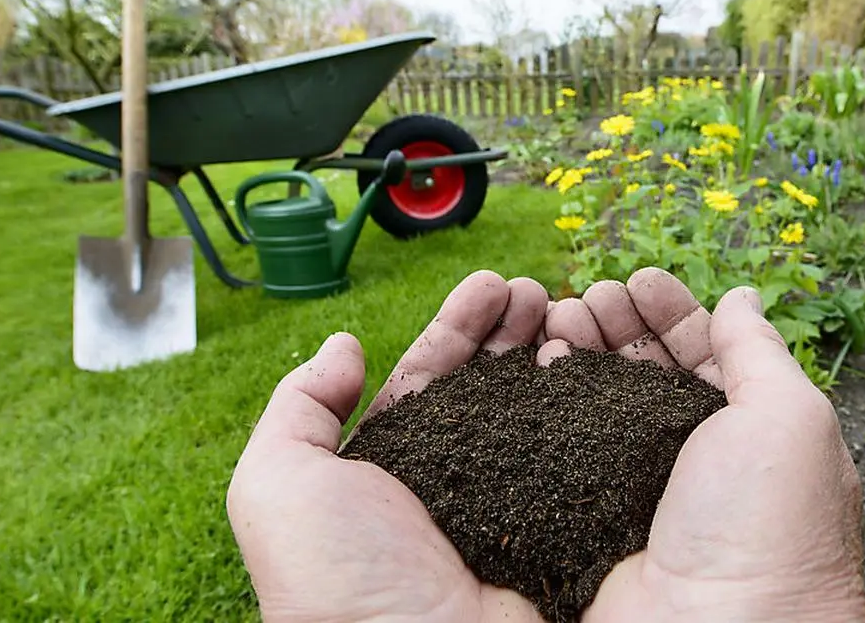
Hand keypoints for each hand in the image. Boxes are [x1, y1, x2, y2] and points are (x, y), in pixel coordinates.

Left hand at [226, 270, 551, 622]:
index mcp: (392, 466)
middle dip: (510, 329)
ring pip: (535, 410)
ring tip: (563, 307)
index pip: (429, 377)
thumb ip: (298, 408)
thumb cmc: (334, 579)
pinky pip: (575, 455)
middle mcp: (453, 479)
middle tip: (534, 288)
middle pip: (489, 384)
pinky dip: (583, 406)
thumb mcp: (277, 483)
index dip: (458, 327)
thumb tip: (343, 345)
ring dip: (549, 352)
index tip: (490, 285)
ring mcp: (508, 502)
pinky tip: (586, 364)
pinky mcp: (556, 527)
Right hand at [542, 268, 864, 622]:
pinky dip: (548, 403)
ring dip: (578, 352)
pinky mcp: (589, 516)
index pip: (705, 352)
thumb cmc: (770, 526)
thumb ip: (759, 350)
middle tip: (587, 297)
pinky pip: (562, 447)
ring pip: (598, 403)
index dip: (671, 310)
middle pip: (645, 371)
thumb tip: (743, 295)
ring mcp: (637, 488)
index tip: (637, 279)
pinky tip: (538, 370)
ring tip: (557, 321)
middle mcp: (692, 459)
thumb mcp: (789, 418)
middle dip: (616, 324)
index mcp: (748, 431)